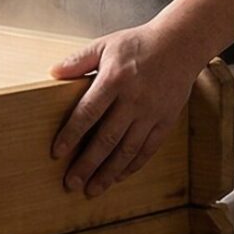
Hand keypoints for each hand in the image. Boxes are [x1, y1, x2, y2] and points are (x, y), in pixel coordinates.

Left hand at [49, 23, 200, 196]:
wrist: (181, 44)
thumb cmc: (139, 44)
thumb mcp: (106, 45)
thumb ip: (79, 60)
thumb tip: (53, 73)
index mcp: (115, 79)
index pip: (88, 112)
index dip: (71, 135)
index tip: (57, 153)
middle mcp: (134, 99)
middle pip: (107, 138)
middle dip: (87, 164)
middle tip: (71, 183)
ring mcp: (152, 112)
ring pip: (128, 150)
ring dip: (108, 172)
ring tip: (92, 189)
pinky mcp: (166, 120)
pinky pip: (148, 148)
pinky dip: (133, 165)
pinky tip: (118, 177)